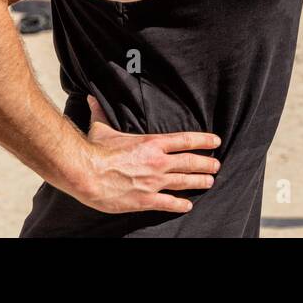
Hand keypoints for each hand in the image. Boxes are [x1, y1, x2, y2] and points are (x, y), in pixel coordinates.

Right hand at [72, 94, 220, 214]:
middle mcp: (157, 162)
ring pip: (184, 181)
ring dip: (199, 181)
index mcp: (152, 143)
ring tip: (210, 182)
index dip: (204, 140)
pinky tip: (188, 205)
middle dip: (206, 163)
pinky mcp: (145, 199)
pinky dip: (180, 204)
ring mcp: (153, 181)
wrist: (86, 173)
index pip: (185, 140)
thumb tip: (92, 97)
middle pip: (190, 162)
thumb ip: (101, 113)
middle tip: (216, 165)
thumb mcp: (102, 128)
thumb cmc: (94, 150)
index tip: (216, 141)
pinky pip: (168, 202)